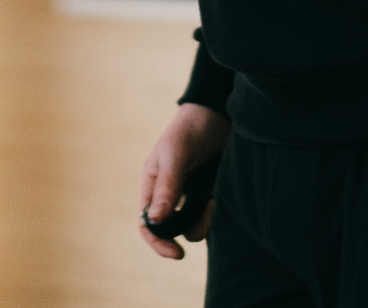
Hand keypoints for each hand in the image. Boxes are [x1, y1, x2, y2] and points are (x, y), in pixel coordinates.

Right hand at [138, 103, 229, 259]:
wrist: (219, 114)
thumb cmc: (190, 129)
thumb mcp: (176, 154)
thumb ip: (168, 185)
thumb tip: (156, 220)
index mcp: (154, 185)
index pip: (147, 223)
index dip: (157, 242)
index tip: (176, 253)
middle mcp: (170, 194)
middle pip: (171, 229)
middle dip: (184, 234)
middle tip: (199, 233)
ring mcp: (190, 195)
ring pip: (193, 225)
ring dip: (204, 221)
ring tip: (214, 201)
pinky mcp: (209, 194)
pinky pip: (210, 216)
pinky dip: (215, 214)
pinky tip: (220, 198)